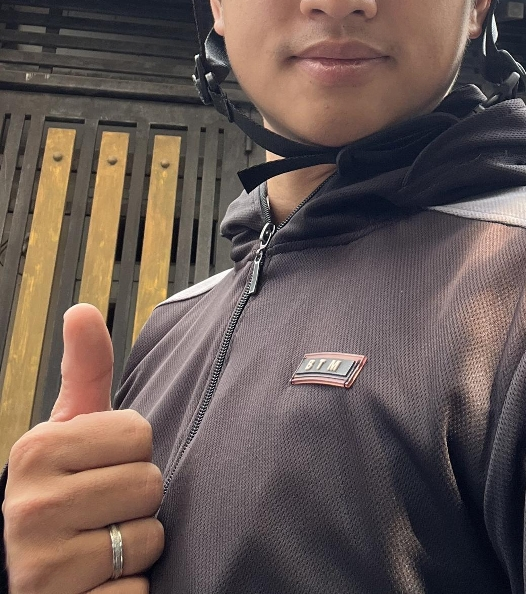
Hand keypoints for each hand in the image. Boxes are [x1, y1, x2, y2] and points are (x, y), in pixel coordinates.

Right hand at [3, 304, 163, 592]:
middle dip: (135, 503)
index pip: (140, 432)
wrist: (27, 579)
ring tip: (97, 549)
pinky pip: (138, 592)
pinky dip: (128, 593)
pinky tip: (98, 588)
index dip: (130, 454)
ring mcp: (41, 567)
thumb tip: (82, 309)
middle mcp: (30, 508)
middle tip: (100, 514)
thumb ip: (86, 371)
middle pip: (149, 484)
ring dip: (134, 549)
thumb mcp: (67, 431)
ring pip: (149, 538)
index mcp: (35, 450)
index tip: (97, 471)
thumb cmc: (59, 497)